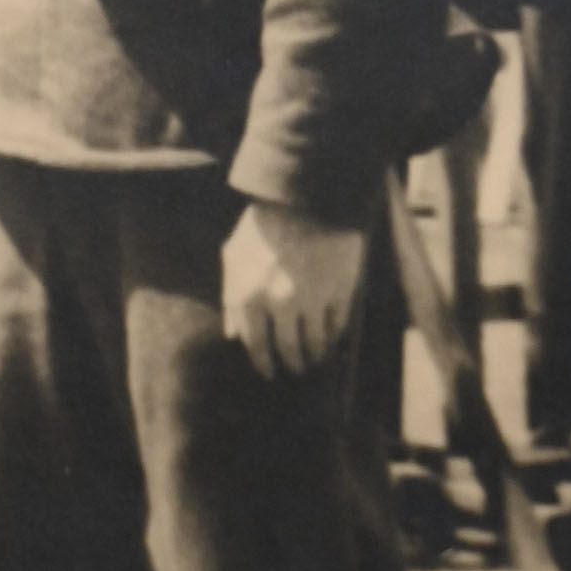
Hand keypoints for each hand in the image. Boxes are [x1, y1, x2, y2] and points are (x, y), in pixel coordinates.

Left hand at [223, 203, 366, 380]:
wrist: (306, 198)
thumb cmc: (264, 227)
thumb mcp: (234, 258)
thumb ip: (230, 298)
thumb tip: (232, 336)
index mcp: (249, 296)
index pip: (256, 346)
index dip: (264, 364)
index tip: (270, 372)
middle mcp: (279, 304)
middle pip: (288, 350)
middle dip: (292, 364)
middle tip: (296, 369)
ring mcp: (312, 299)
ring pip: (314, 343)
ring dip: (314, 356)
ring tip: (315, 358)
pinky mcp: (340, 292)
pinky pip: (336, 326)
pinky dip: (333, 337)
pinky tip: (331, 338)